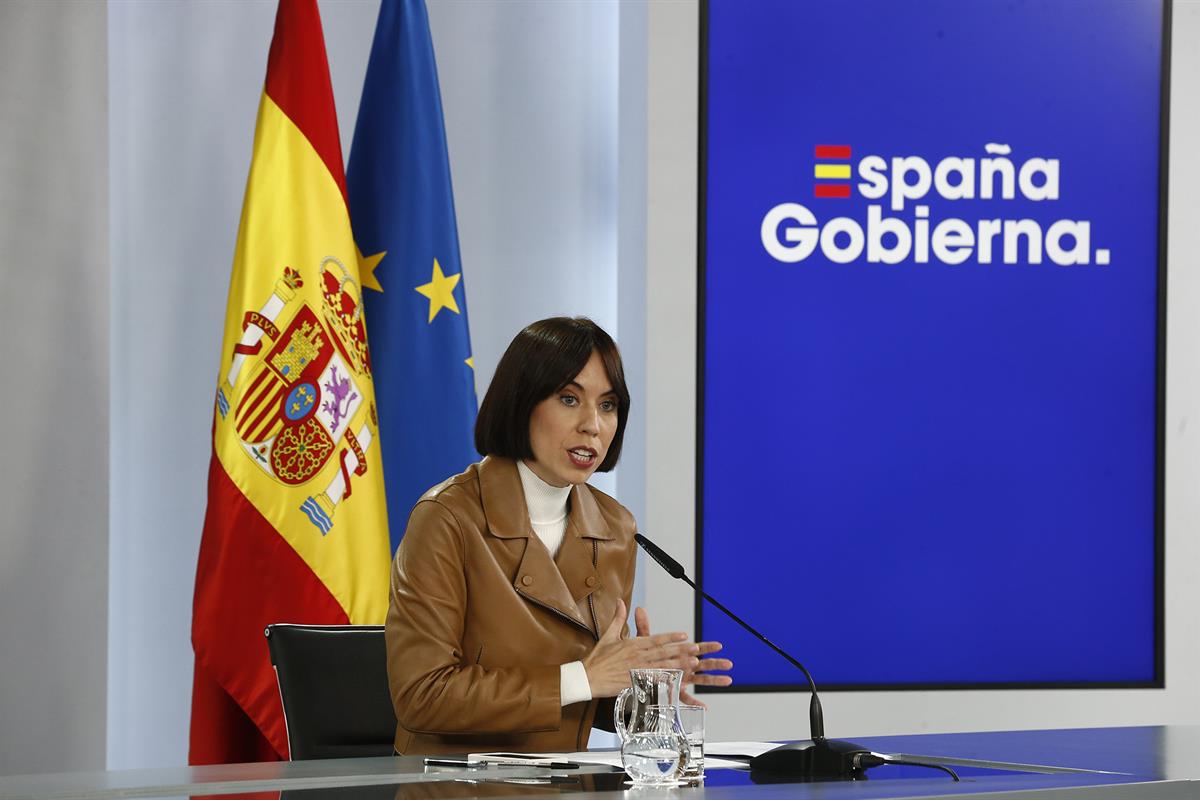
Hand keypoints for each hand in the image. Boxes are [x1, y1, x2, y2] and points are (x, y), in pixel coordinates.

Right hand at [583, 600, 700, 697]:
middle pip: (663, 653)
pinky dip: (666, 682)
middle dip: (681, 650)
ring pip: (662, 667)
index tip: (684, 635)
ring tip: (693, 664)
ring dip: (679, 665)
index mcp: (632, 644)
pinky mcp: (634, 683)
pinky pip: (653, 683)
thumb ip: (618, 618)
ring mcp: (636, 670)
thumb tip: (620, 601)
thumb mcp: (608, 635)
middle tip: (696, 648)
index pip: (655, 639)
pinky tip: (677, 681)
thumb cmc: (598, 658)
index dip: (671, 637)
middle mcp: (636, 657)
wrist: (587, 677)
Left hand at [635, 606, 732, 706]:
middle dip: (716, 664)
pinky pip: (686, 698)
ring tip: (727, 681)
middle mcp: (684, 667)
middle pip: (703, 664)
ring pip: (700, 680)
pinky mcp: (675, 691)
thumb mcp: (644, 642)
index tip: (719, 645)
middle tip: (728, 663)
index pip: (696, 648)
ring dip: (714, 680)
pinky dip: (694, 702)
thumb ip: (644, 627)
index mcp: (679, 654)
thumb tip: (639, 609)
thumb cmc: (644, 657)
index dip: (707, 647)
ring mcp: (681, 679)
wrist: (636, 673)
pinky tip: (704, 707)